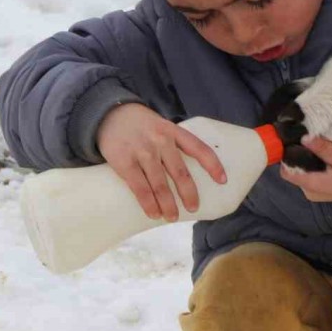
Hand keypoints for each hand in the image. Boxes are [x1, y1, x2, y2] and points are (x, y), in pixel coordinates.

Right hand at [96, 103, 226, 221]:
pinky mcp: (124, 161)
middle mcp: (161, 140)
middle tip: (193, 208)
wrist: (109, 114)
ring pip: (160, 184)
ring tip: (172, 216)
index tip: (223, 181)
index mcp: (173, 131)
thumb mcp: (161, 126)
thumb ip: (173, 144)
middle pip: (180, 172)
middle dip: (189, 193)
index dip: (213, 165)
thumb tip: (186, 175)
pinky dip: (148, 203)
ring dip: (168, 204)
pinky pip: (139, 187)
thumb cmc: (140, 125)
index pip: (199, 148)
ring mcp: (143, 151)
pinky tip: (153, 213)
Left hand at [280, 135, 331, 202]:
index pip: (286, 172)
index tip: (290, 141)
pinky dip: (314, 166)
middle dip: (297, 156)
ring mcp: (317, 193)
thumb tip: (304, 138)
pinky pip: (312, 176)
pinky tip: (323, 156)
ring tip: (315, 145)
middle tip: (305, 139)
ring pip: (303, 173)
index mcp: (311, 184)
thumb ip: (323, 148)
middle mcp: (310, 192)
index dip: (286, 156)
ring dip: (306, 160)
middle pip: (294, 171)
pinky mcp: (325, 191)